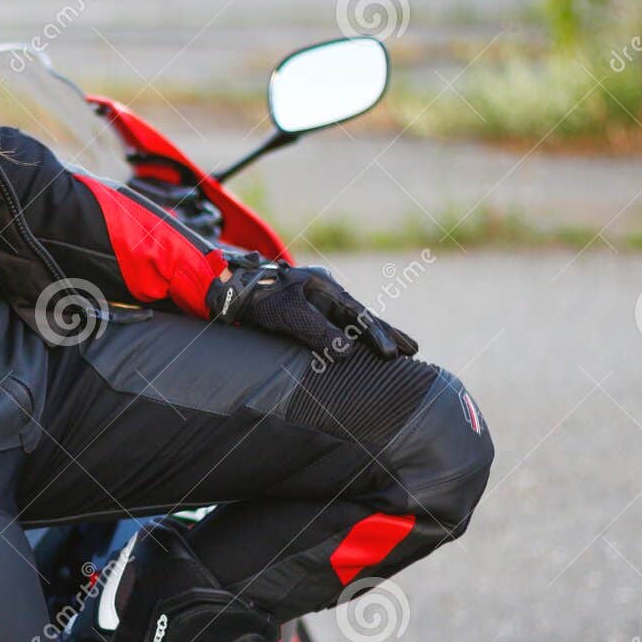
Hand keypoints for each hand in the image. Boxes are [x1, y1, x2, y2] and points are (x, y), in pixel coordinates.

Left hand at [208, 258, 417, 359]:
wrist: (228, 287)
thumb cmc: (257, 298)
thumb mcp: (287, 314)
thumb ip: (316, 331)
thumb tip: (347, 351)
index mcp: (325, 287)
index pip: (359, 315)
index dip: (377, 335)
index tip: (393, 355)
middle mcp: (325, 292)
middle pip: (361, 315)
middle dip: (386, 333)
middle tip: (413, 350)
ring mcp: (315, 300)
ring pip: (349, 321)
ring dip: (371, 336)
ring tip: (396, 352)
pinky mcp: (303, 311)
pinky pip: (334, 325)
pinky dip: (350, 336)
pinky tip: (358, 348)